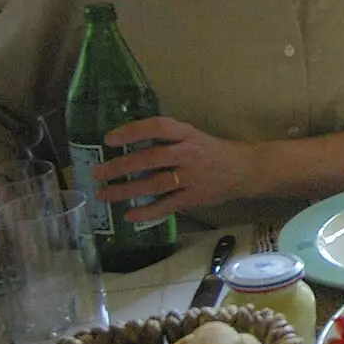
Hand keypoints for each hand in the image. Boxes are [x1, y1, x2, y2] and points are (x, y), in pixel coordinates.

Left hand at [91, 117, 259, 220]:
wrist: (245, 170)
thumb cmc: (212, 151)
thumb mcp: (193, 137)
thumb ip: (167, 140)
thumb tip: (127, 145)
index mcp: (188, 134)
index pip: (159, 127)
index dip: (133, 131)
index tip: (109, 139)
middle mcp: (190, 154)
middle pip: (151, 158)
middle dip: (121, 166)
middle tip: (98, 172)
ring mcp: (193, 177)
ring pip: (154, 184)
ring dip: (126, 190)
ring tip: (105, 193)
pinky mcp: (195, 197)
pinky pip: (167, 206)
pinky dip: (147, 212)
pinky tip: (129, 215)